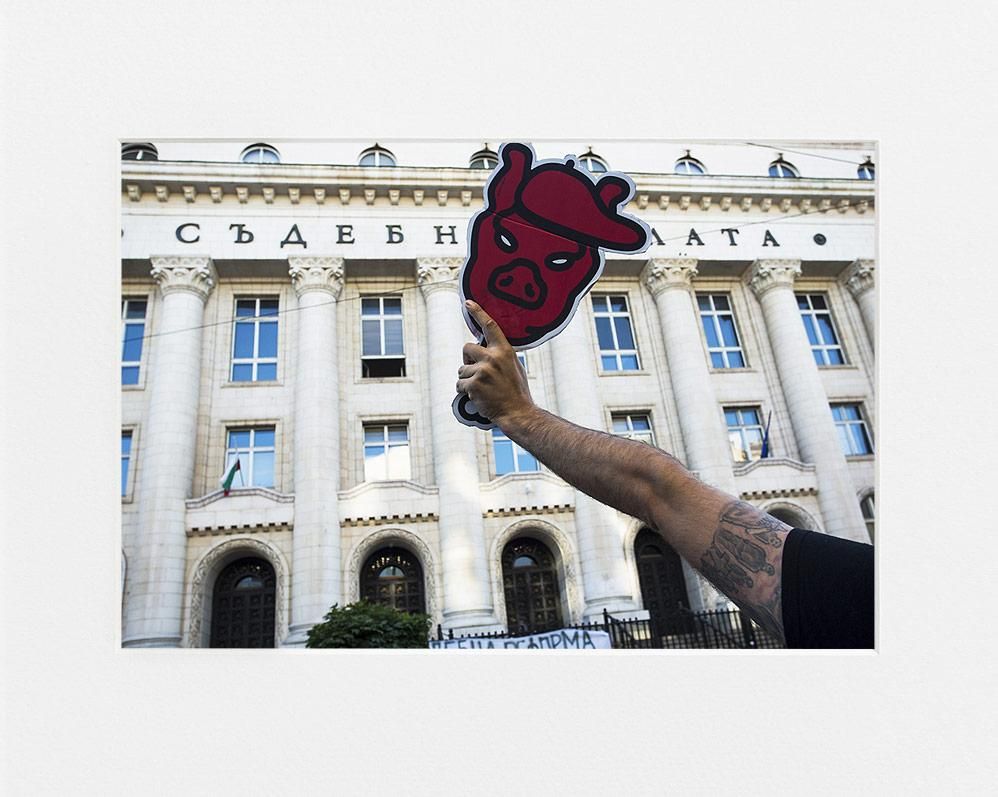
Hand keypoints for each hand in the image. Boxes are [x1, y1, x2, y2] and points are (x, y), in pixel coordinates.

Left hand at [456, 300, 534, 426]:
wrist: (518, 412)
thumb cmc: (516, 392)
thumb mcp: (514, 367)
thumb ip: (501, 356)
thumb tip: (487, 349)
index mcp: (505, 351)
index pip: (490, 326)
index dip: (478, 312)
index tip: (468, 302)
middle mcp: (493, 357)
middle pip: (466, 348)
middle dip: (467, 360)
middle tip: (476, 372)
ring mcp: (483, 370)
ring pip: (461, 369)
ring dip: (467, 380)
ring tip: (481, 389)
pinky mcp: (474, 384)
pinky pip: (459, 384)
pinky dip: (464, 391)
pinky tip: (477, 396)